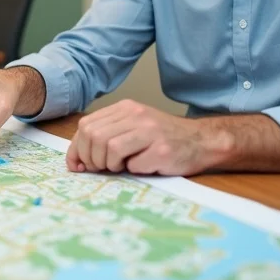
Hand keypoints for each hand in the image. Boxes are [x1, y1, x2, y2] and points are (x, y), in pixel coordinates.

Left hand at [67, 99, 224, 175]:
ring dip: (111, 166)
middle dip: (92, 159)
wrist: (202, 141)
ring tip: (123, 167)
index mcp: (125, 108)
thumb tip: (77, 160)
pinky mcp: (162, 150)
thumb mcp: (132, 128)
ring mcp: (150, 131)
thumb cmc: (162, 139)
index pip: (86, 125)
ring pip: (110, 149)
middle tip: (102, 169)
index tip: (78, 166)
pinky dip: (133, 171)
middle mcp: (136, 115)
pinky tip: (143, 166)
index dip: (77, 149)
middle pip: (94, 137)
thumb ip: (106, 136)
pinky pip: (133, 165)